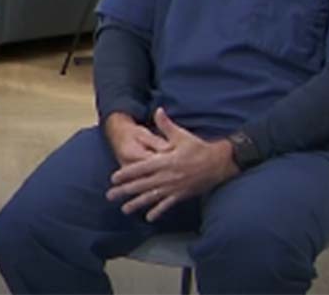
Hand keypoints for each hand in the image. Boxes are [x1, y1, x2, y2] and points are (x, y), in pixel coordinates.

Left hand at [106, 108, 237, 221]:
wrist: (218, 163)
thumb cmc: (198, 148)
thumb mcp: (181, 135)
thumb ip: (166, 125)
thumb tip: (158, 110)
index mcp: (164, 161)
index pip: (140, 169)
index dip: (126, 174)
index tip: (113, 178)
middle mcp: (167, 177)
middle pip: (141, 185)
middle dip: (125, 191)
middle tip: (110, 196)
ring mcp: (174, 188)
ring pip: (152, 198)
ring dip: (137, 204)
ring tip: (124, 209)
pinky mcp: (181, 195)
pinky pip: (167, 205)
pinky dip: (158, 211)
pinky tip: (148, 218)